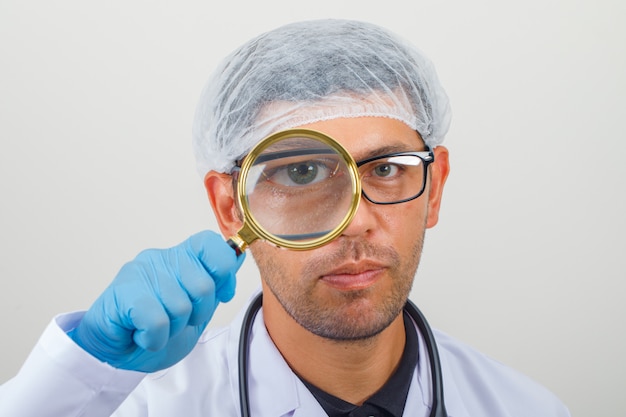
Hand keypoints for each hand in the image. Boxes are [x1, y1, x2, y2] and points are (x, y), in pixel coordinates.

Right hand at [68, 230, 244, 371]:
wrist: (117, 355)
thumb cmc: (156, 329)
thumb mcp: (197, 308)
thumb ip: (217, 283)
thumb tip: (238, 255)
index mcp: (182, 257)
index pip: (211, 244)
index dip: (223, 271)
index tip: (220, 294)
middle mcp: (161, 259)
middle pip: (204, 285)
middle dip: (197, 314)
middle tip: (176, 321)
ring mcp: (140, 272)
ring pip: (180, 307)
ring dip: (172, 329)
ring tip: (155, 327)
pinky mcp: (123, 292)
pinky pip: (157, 320)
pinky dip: (154, 337)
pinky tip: (142, 334)